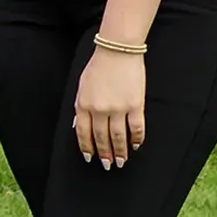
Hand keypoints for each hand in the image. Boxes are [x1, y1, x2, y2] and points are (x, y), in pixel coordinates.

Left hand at [73, 46, 145, 169]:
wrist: (117, 51)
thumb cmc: (98, 68)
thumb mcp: (82, 87)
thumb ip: (80, 107)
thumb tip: (79, 127)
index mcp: (83, 104)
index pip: (83, 133)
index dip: (87, 147)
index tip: (90, 158)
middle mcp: (99, 109)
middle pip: (101, 137)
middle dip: (104, 154)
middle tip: (108, 165)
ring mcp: (118, 108)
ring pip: (119, 136)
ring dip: (121, 151)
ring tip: (122, 162)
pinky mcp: (135, 105)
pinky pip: (137, 127)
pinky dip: (137, 139)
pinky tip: (136, 146)